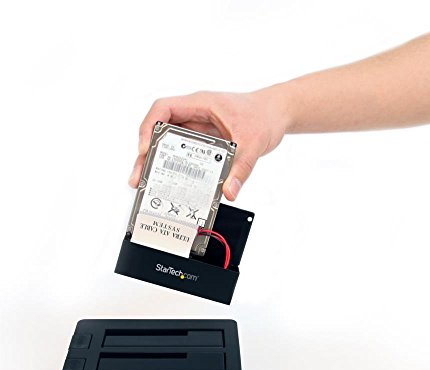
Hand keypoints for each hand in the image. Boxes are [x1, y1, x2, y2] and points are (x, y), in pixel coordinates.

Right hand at [129, 89, 288, 199]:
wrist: (278, 114)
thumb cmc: (265, 115)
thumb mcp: (254, 143)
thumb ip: (242, 168)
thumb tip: (229, 192)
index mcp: (202, 104)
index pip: (164, 108)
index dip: (149, 127)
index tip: (146, 149)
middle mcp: (196, 114)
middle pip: (161, 130)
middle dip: (147, 153)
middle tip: (139, 176)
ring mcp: (199, 128)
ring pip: (170, 142)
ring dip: (158, 161)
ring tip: (147, 182)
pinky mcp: (205, 141)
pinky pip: (185, 152)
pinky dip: (176, 166)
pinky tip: (171, 181)